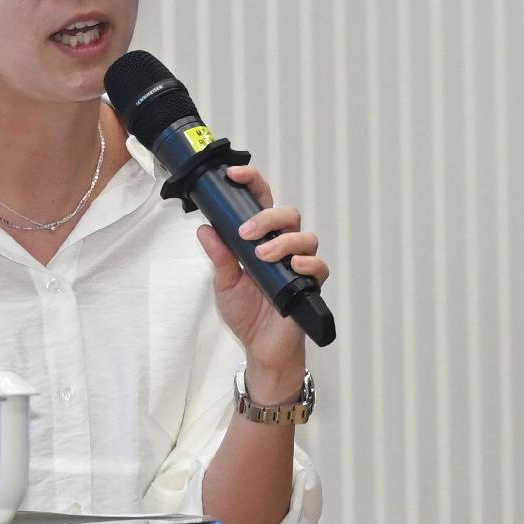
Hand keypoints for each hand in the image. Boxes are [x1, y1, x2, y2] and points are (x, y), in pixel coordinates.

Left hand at [195, 165, 327, 391]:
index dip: (252, 182)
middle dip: (267, 217)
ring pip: (305, 236)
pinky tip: (292, 268)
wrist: (261, 348)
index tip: (233, 175)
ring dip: (283, 241)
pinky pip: (319, 266)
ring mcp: (299, 264)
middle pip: (288, 214)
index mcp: (262, 239)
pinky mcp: (311, 284)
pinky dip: (307, 263)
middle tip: (247, 234)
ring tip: (263, 257)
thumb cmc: (246, 313)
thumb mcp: (224, 283)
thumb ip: (218, 257)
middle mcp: (283, 246)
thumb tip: (204, 228)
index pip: (261, 201)